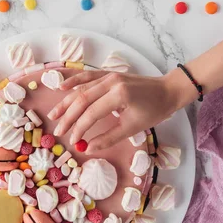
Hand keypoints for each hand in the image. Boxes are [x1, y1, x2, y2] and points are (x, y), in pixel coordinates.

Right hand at [47, 69, 193, 152]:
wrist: (168, 90)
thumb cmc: (154, 110)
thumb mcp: (133, 128)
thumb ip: (108, 138)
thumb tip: (88, 148)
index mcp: (119, 95)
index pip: (91, 113)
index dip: (79, 128)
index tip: (73, 141)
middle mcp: (111, 82)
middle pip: (82, 99)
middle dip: (68, 117)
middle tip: (59, 132)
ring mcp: (109, 75)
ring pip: (81, 88)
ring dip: (66, 102)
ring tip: (54, 115)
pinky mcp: (109, 74)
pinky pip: (87, 76)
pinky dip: (74, 81)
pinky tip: (61, 87)